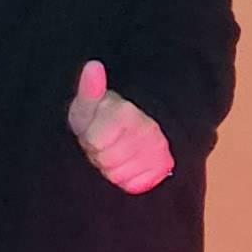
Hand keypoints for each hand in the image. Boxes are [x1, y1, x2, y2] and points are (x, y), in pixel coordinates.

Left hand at [68, 60, 173, 193]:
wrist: (133, 128)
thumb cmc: (100, 117)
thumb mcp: (87, 104)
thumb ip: (89, 89)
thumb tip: (93, 66)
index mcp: (127, 112)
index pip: (95, 141)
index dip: (89, 140)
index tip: (94, 130)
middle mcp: (148, 130)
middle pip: (106, 161)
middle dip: (98, 154)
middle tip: (103, 143)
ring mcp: (158, 149)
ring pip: (118, 175)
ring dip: (111, 167)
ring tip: (114, 152)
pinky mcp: (164, 167)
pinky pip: (133, 185)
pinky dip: (126, 179)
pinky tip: (127, 164)